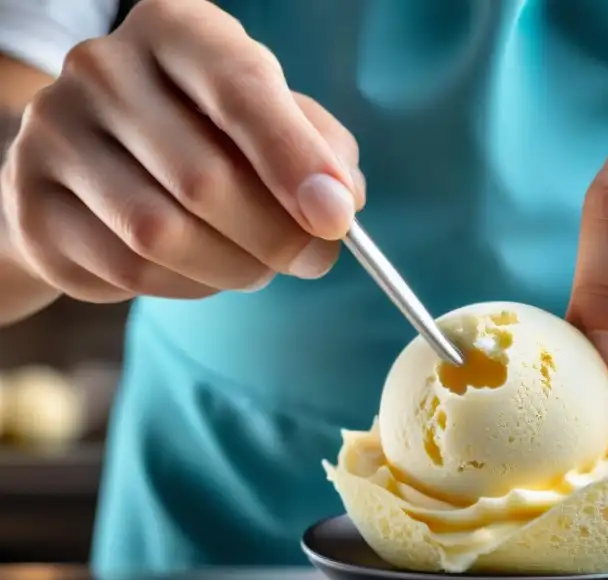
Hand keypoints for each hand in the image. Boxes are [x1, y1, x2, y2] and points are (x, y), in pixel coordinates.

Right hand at [0, 0, 363, 302]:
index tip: (336, 217)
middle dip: (276, 237)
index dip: (295, 161)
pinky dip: (188, 285)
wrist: (108, 172)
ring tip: (258, 265)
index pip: (240, 89)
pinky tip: (204, 270)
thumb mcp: (277, 126)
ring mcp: (55, 133)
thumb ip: (321, 154)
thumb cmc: (213, 140)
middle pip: (204, 179)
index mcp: (175, 29)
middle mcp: (103, 68)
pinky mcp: (32, 203)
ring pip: (162, 234)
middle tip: (313, 259)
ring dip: (234, 268)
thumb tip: (338, 204)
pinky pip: (129, 270)